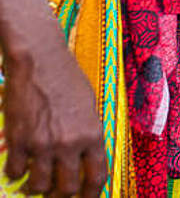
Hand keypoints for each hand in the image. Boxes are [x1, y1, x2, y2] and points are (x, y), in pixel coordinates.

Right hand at [3, 40, 106, 197]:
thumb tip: (85, 159)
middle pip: (66, 189)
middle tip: (55, 195)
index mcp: (92, 134)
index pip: (97, 177)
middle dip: (61, 196)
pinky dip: (16, 174)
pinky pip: (15, 172)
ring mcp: (43, 144)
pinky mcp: (19, 140)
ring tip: (35, 184)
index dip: (91, 195)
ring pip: (39, 186)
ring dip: (37, 189)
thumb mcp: (89, 106)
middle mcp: (70, 143)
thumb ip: (87, 134)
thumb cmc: (67, 79)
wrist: (40, 61)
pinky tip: (19, 167)